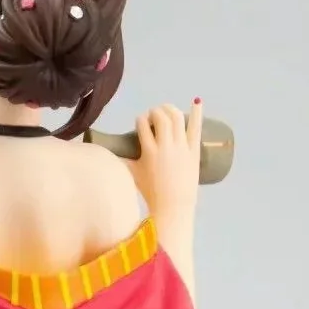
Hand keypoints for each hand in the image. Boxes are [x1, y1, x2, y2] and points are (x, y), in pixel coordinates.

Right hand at [127, 99, 203, 215]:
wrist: (173, 206)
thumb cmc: (151, 192)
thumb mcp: (134, 175)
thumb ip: (124, 162)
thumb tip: (111, 153)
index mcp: (149, 151)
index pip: (142, 125)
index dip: (140, 119)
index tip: (141, 122)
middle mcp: (165, 146)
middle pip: (160, 117)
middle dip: (155, 111)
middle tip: (154, 116)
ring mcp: (182, 147)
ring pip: (177, 118)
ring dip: (170, 109)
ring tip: (167, 111)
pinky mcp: (194, 151)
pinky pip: (196, 128)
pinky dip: (197, 113)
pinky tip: (197, 102)